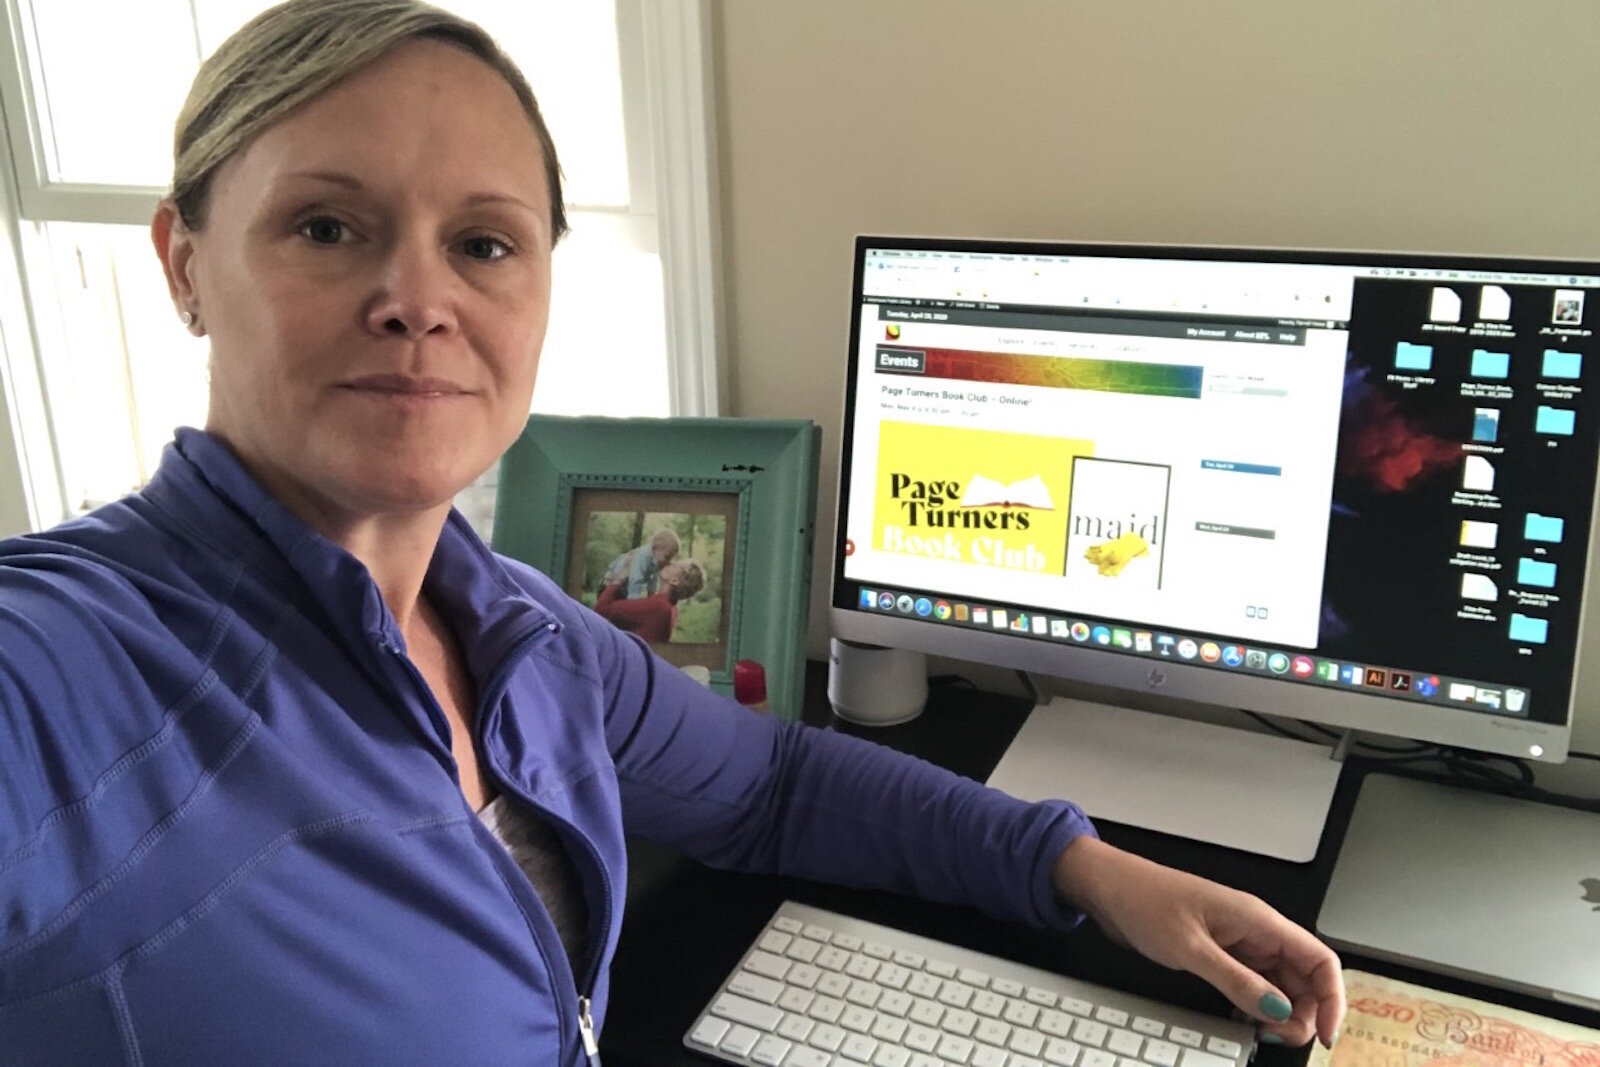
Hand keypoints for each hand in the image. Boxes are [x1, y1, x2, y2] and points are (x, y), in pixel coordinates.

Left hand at [1052, 836, 1343, 1048]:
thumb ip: (1236, 981)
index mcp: (1258, 920)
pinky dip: (1256, 1005)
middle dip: (1303, 1012)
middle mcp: (1256, 931)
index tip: (1324, 1034)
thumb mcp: (1191, 948)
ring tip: (1259, 1032)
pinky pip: (1254, 984)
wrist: (1111, 889)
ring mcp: (1240, 943)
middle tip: (1278, 1038)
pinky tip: (1242, 1020)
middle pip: (1304, 977)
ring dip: (1278, 1012)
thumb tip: (1278, 1011)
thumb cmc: (1146, 901)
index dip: (1332, 999)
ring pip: (1280, 984)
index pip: (1319, 960)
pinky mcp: (1222, 953)